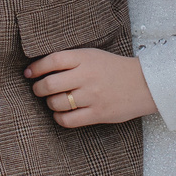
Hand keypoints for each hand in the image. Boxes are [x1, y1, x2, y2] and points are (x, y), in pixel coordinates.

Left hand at [25, 48, 157, 127]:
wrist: (145, 84)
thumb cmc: (114, 69)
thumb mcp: (94, 56)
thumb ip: (71, 60)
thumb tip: (40, 69)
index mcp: (86, 58)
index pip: (53, 60)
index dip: (36, 67)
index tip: (29, 73)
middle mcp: (87, 76)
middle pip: (50, 84)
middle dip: (38, 89)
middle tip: (38, 90)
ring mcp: (93, 96)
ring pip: (57, 103)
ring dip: (49, 104)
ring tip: (53, 101)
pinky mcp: (98, 113)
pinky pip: (69, 120)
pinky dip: (59, 118)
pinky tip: (61, 114)